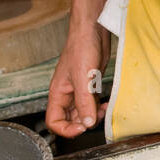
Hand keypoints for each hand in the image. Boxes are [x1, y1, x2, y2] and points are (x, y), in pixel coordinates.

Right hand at [46, 23, 109, 137]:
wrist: (93, 30)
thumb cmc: (81, 47)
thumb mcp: (83, 78)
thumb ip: (84, 102)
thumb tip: (87, 123)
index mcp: (58, 93)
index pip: (54, 121)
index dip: (66, 129)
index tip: (81, 128)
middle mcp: (66, 94)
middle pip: (69, 120)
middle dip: (82, 124)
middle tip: (94, 120)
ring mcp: (78, 90)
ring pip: (82, 113)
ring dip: (93, 116)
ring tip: (103, 110)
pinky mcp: (90, 85)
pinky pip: (92, 104)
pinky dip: (99, 107)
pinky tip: (106, 104)